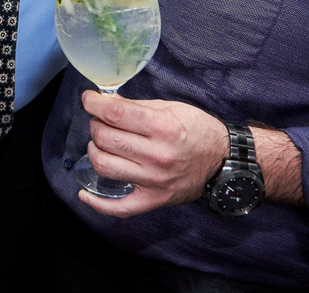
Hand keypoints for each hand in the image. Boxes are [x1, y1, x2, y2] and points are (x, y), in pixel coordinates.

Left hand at [74, 92, 227, 217]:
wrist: (224, 160)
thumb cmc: (198, 130)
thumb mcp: (170, 108)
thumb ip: (135, 106)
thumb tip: (105, 101)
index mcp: (163, 128)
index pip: (115, 114)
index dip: (94, 104)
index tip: (88, 99)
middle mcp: (157, 155)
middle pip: (106, 138)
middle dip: (96, 125)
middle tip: (101, 121)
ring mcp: (154, 180)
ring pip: (104, 165)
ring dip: (94, 151)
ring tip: (101, 144)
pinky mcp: (153, 200)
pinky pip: (119, 208)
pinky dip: (97, 203)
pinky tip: (84, 194)